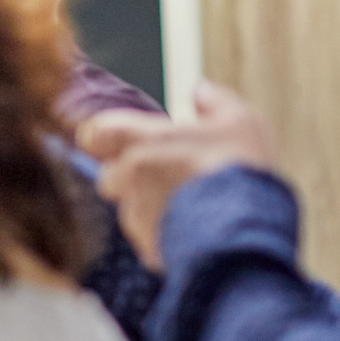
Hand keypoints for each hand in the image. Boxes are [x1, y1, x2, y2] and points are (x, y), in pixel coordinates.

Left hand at [79, 81, 275, 268]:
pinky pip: (149, 238)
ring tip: (192, 206)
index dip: (105, 137)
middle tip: (170, 175)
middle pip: (111, 175)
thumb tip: (200, 91)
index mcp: (141, 141)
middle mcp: (128, 178)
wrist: (245, 230)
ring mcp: (135, 216)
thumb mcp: (239, 120)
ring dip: (151, 207)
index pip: (94, 133)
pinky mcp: (147, 249)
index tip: (123, 140)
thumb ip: (214, 101)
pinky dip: (165, 234)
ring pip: (131, 209)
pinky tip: (196, 230)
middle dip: (132, 177)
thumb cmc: (238, 169)